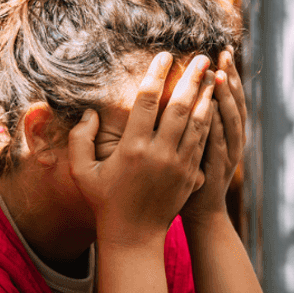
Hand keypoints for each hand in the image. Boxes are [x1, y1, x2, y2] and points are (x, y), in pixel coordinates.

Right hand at [70, 53, 216, 245]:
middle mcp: (159, 154)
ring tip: (213, 75)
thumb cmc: (104, 202)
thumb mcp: (81, 172)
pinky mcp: (191, 174)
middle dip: (192, 78)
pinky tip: (213, 105)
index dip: (156, 74)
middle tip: (202, 57)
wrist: (134, 236)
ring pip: (198, 122)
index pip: (147, 101)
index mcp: (132, 148)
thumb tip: (92, 112)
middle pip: (180, 106)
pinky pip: (204, 141)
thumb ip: (80, 139)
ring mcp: (179, 165)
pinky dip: (210, 120)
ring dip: (206, 96)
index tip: (164, 56)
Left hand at [181, 49, 245, 224]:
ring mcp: (227, 156)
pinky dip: (216, 125)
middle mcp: (233, 141)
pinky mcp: (215, 171)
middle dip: (230, 77)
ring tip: (219, 74)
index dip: (230, 74)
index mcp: (229, 132)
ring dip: (226, 97)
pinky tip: (210, 107)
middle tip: (224, 53)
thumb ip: (197, 119)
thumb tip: (193, 90)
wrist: (201, 213)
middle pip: (235, 103)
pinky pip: (217, 144)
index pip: (232, 97)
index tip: (223, 51)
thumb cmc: (194, 176)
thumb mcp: (198, 144)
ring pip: (231, 122)